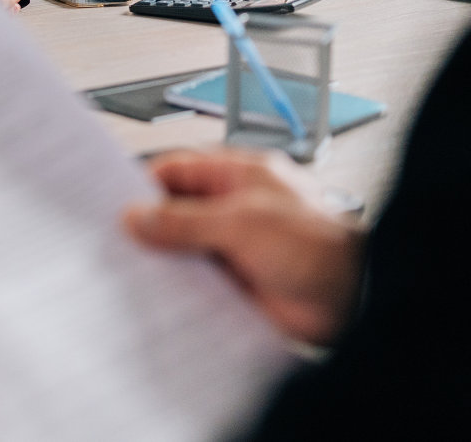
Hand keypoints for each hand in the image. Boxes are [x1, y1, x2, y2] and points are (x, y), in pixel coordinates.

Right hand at [123, 150, 364, 344]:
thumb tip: (138, 217)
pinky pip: (196, 285)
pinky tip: (159, 296)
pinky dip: (178, 291)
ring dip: (163, 262)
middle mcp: (234, 211)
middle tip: (115, 239)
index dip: (144, 185)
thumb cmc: (321, 245)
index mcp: (239, 178)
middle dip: (149, 227)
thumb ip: (184, 220)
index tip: (113, 202)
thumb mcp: (241, 222)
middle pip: (176, 213)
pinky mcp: (238, 286)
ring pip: (183, 251)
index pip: (177, 172)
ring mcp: (235, 249)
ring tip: (129, 270)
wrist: (357, 298)